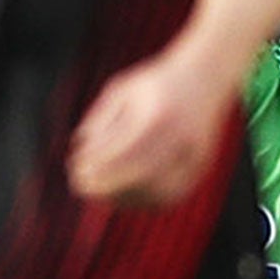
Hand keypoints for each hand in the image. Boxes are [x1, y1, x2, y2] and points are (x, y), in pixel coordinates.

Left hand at [69, 43, 235, 204]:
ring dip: (123, 197)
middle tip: (81, 185)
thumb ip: (100, 119)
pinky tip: (120, 194)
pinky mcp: (200, 170)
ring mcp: (195, 156)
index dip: (96, 164)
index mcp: (160, 114)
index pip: (123, 150)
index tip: (74, 168)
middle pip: (140, 175)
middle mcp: (181, 137)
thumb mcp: (122, 90)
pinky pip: (169, 196)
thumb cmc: (155, 84)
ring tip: (98, 191)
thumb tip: (80, 149)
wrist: (205, 78)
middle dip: (106, 185)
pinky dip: (142, 199)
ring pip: (155, 192)